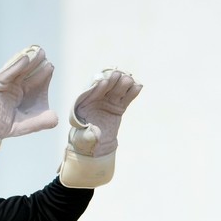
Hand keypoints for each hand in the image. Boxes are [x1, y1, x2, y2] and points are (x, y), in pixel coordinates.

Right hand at [0, 45, 58, 171]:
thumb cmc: (9, 126)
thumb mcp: (31, 124)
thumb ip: (44, 121)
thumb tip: (55, 117)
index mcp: (24, 93)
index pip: (36, 80)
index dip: (43, 73)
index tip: (50, 66)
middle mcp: (16, 86)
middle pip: (27, 71)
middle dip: (36, 62)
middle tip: (43, 53)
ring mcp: (6, 85)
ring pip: (18, 69)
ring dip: (28, 60)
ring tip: (37, 52)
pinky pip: (7, 74)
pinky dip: (15, 66)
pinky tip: (24, 59)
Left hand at [59, 68, 142, 187]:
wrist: (97, 145)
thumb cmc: (85, 141)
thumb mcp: (83, 140)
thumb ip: (88, 136)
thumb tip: (94, 132)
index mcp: (82, 105)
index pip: (89, 93)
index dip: (97, 87)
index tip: (104, 81)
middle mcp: (95, 100)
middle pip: (104, 88)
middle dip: (111, 81)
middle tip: (118, 75)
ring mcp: (108, 102)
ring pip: (116, 91)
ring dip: (123, 84)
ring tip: (129, 79)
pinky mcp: (118, 107)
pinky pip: (126, 99)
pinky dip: (132, 93)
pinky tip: (138, 86)